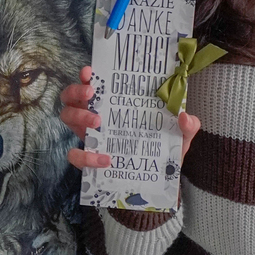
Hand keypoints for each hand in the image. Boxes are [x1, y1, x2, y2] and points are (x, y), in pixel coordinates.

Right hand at [62, 65, 200, 169]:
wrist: (159, 182)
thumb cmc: (165, 151)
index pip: (93, 83)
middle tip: (91, 94)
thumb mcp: (180, 137)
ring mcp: (90, 136)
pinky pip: (75, 156)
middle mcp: (96, 115)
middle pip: (71, 95)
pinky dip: (87, 157)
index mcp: (115, 104)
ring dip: (78, 115)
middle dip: (76, 90)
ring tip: (97, 122)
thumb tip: (183, 115)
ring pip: (66, 117)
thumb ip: (188, 127)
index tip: (90, 72)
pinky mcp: (88, 159)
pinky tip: (106, 159)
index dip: (86, 75)